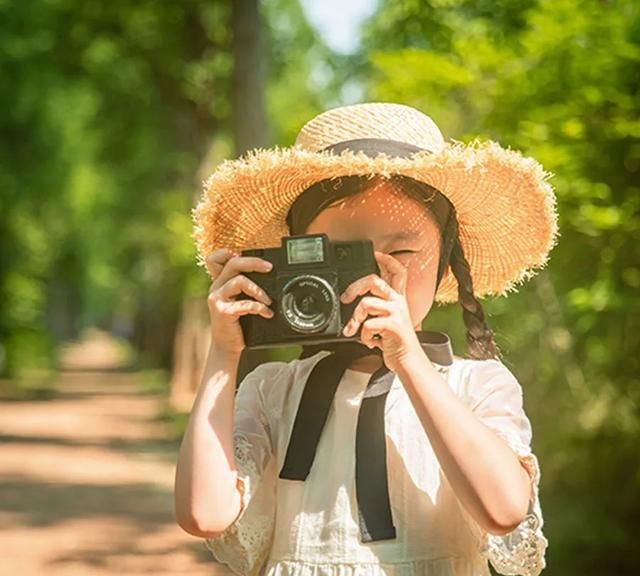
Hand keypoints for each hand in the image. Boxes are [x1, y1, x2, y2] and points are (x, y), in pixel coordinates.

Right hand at [205, 248, 273, 355]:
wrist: (227, 346)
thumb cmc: (237, 323)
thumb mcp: (239, 301)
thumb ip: (246, 288)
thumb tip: (268, 273)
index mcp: (219, 283)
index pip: (214, 259)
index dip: (226, 253)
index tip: (241, 254)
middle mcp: (216, 288)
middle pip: (233, 264)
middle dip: (254, 262)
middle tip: (269, 267)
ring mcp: (217, 299)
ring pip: (239, 281)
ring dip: (258, 289)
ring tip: (268, 300)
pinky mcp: (223, 312)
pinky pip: (245, 304)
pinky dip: (260, 308)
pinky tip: (267, 313)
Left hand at [340, 251, 423, 371]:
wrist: (408, 361)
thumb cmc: (396, 342)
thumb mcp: (388, 321)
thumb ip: (376, 310)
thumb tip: (355, 303)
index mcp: (397, 299)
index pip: (398, 271)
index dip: (387, 260)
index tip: (376, 253)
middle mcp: (398, 302)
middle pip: (374, 280)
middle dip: (355, 287)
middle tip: (345, 298)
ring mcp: (397, 312)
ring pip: (366, 303)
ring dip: (355, 319)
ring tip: (354, 330)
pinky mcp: (394, 325)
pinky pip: (368, 324)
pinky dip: (363, 336)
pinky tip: (368, 342)